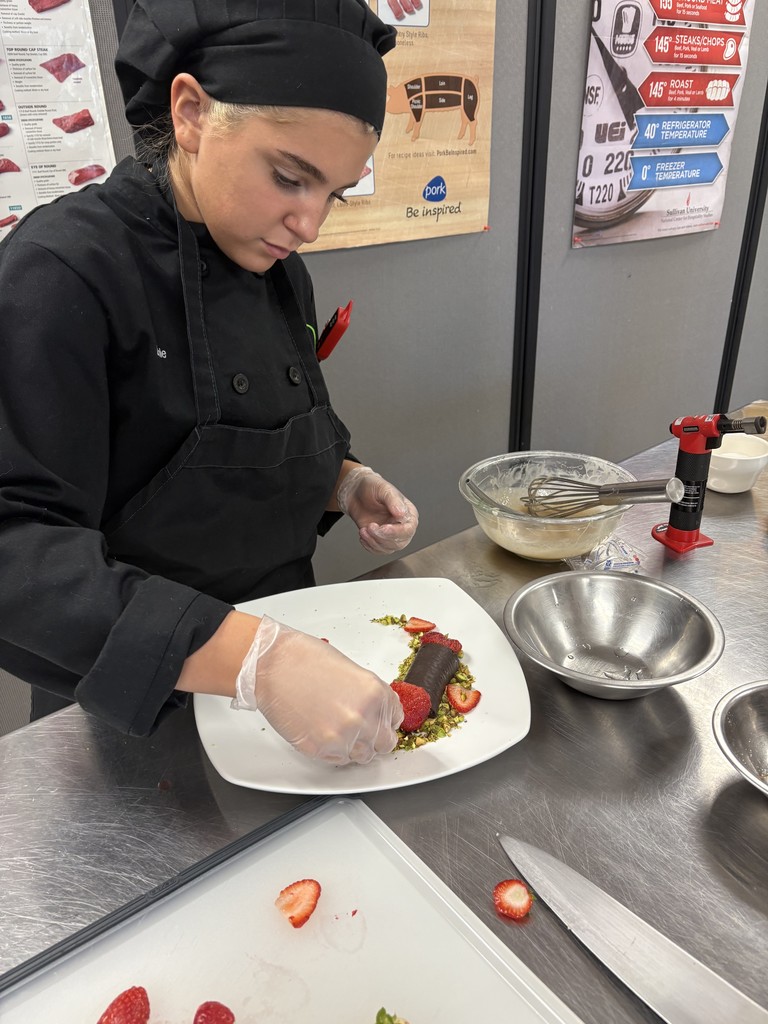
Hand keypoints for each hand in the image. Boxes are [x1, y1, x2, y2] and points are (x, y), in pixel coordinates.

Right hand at [231, 616, 403, 764]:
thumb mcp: (353, 672)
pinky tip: (323, 730)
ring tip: (337, 727)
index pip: (396, 719)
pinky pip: (338, 760)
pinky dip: (333, 750)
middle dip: (374, 737)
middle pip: (385, 744)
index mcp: (376, 694)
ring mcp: (343, 736)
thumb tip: (378, 713)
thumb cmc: (305, 660)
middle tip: (359, 729)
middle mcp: (364, 717)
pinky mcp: (320, 749)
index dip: (385, 720)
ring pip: (362, 756)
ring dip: (354, 746)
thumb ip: (370, 696)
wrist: (272, 664)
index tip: (377, 720)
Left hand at [336, 466, 418, 552]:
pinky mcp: (380, 539)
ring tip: (364, 529)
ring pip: (388, 548)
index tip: (384, 528)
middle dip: (382, 537)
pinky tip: (363, 535)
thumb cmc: (371, 487)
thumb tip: (402, 513)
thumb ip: (393, 500)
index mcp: (408, 513)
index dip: (396, 531)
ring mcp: (391, 534)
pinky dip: (369, 546)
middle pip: (399, 542)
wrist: (355, 493)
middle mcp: (402, 525)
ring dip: (373, 542)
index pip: (408, 529)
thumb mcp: (383, 489)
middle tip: (370, 526)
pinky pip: (378, 550)